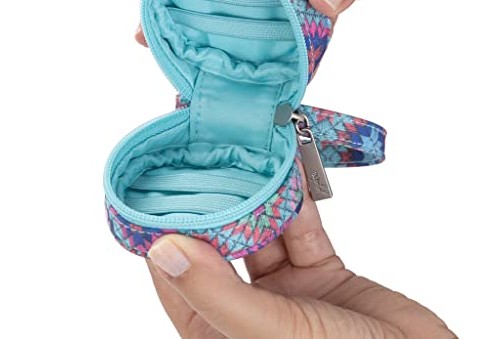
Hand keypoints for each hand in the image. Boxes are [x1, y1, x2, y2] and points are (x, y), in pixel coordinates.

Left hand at [146, 164, 454, 338]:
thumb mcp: (270, 335)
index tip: (156, 192)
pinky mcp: (321, 272)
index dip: (166, 236)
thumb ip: (216, 293)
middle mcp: (247, 312)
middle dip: (217, 204)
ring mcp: (286, 291)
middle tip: (204, 160)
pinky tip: (290, 172)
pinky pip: (302, 229)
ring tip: (248, 156)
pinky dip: (298, 202)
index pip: (178, 279)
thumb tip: (163, 250)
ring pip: (264, 231)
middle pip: (222, 247)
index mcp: (218, 334)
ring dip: (261, 196)